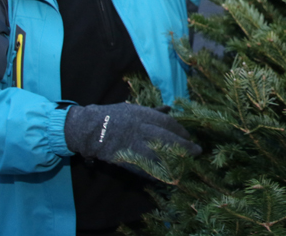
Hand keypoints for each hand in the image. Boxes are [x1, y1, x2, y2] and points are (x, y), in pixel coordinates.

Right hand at [64, 103, 200, 174]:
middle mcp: (139, 129)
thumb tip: (169, 108)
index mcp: (142, 115)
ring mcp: (131, 144)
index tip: (189, 136)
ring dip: (172, 161)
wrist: (88, 128)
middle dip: (183, 145)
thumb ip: (152, 111)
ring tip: (184, 166)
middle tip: (196, 151)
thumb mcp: (133, 109)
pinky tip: (164, 177)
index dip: (180, 130)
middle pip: (166, 138)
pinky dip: (153, 173)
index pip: (166, 122)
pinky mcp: (124, 158)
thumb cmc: (113, 116)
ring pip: (157, 154)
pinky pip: (142, 167)